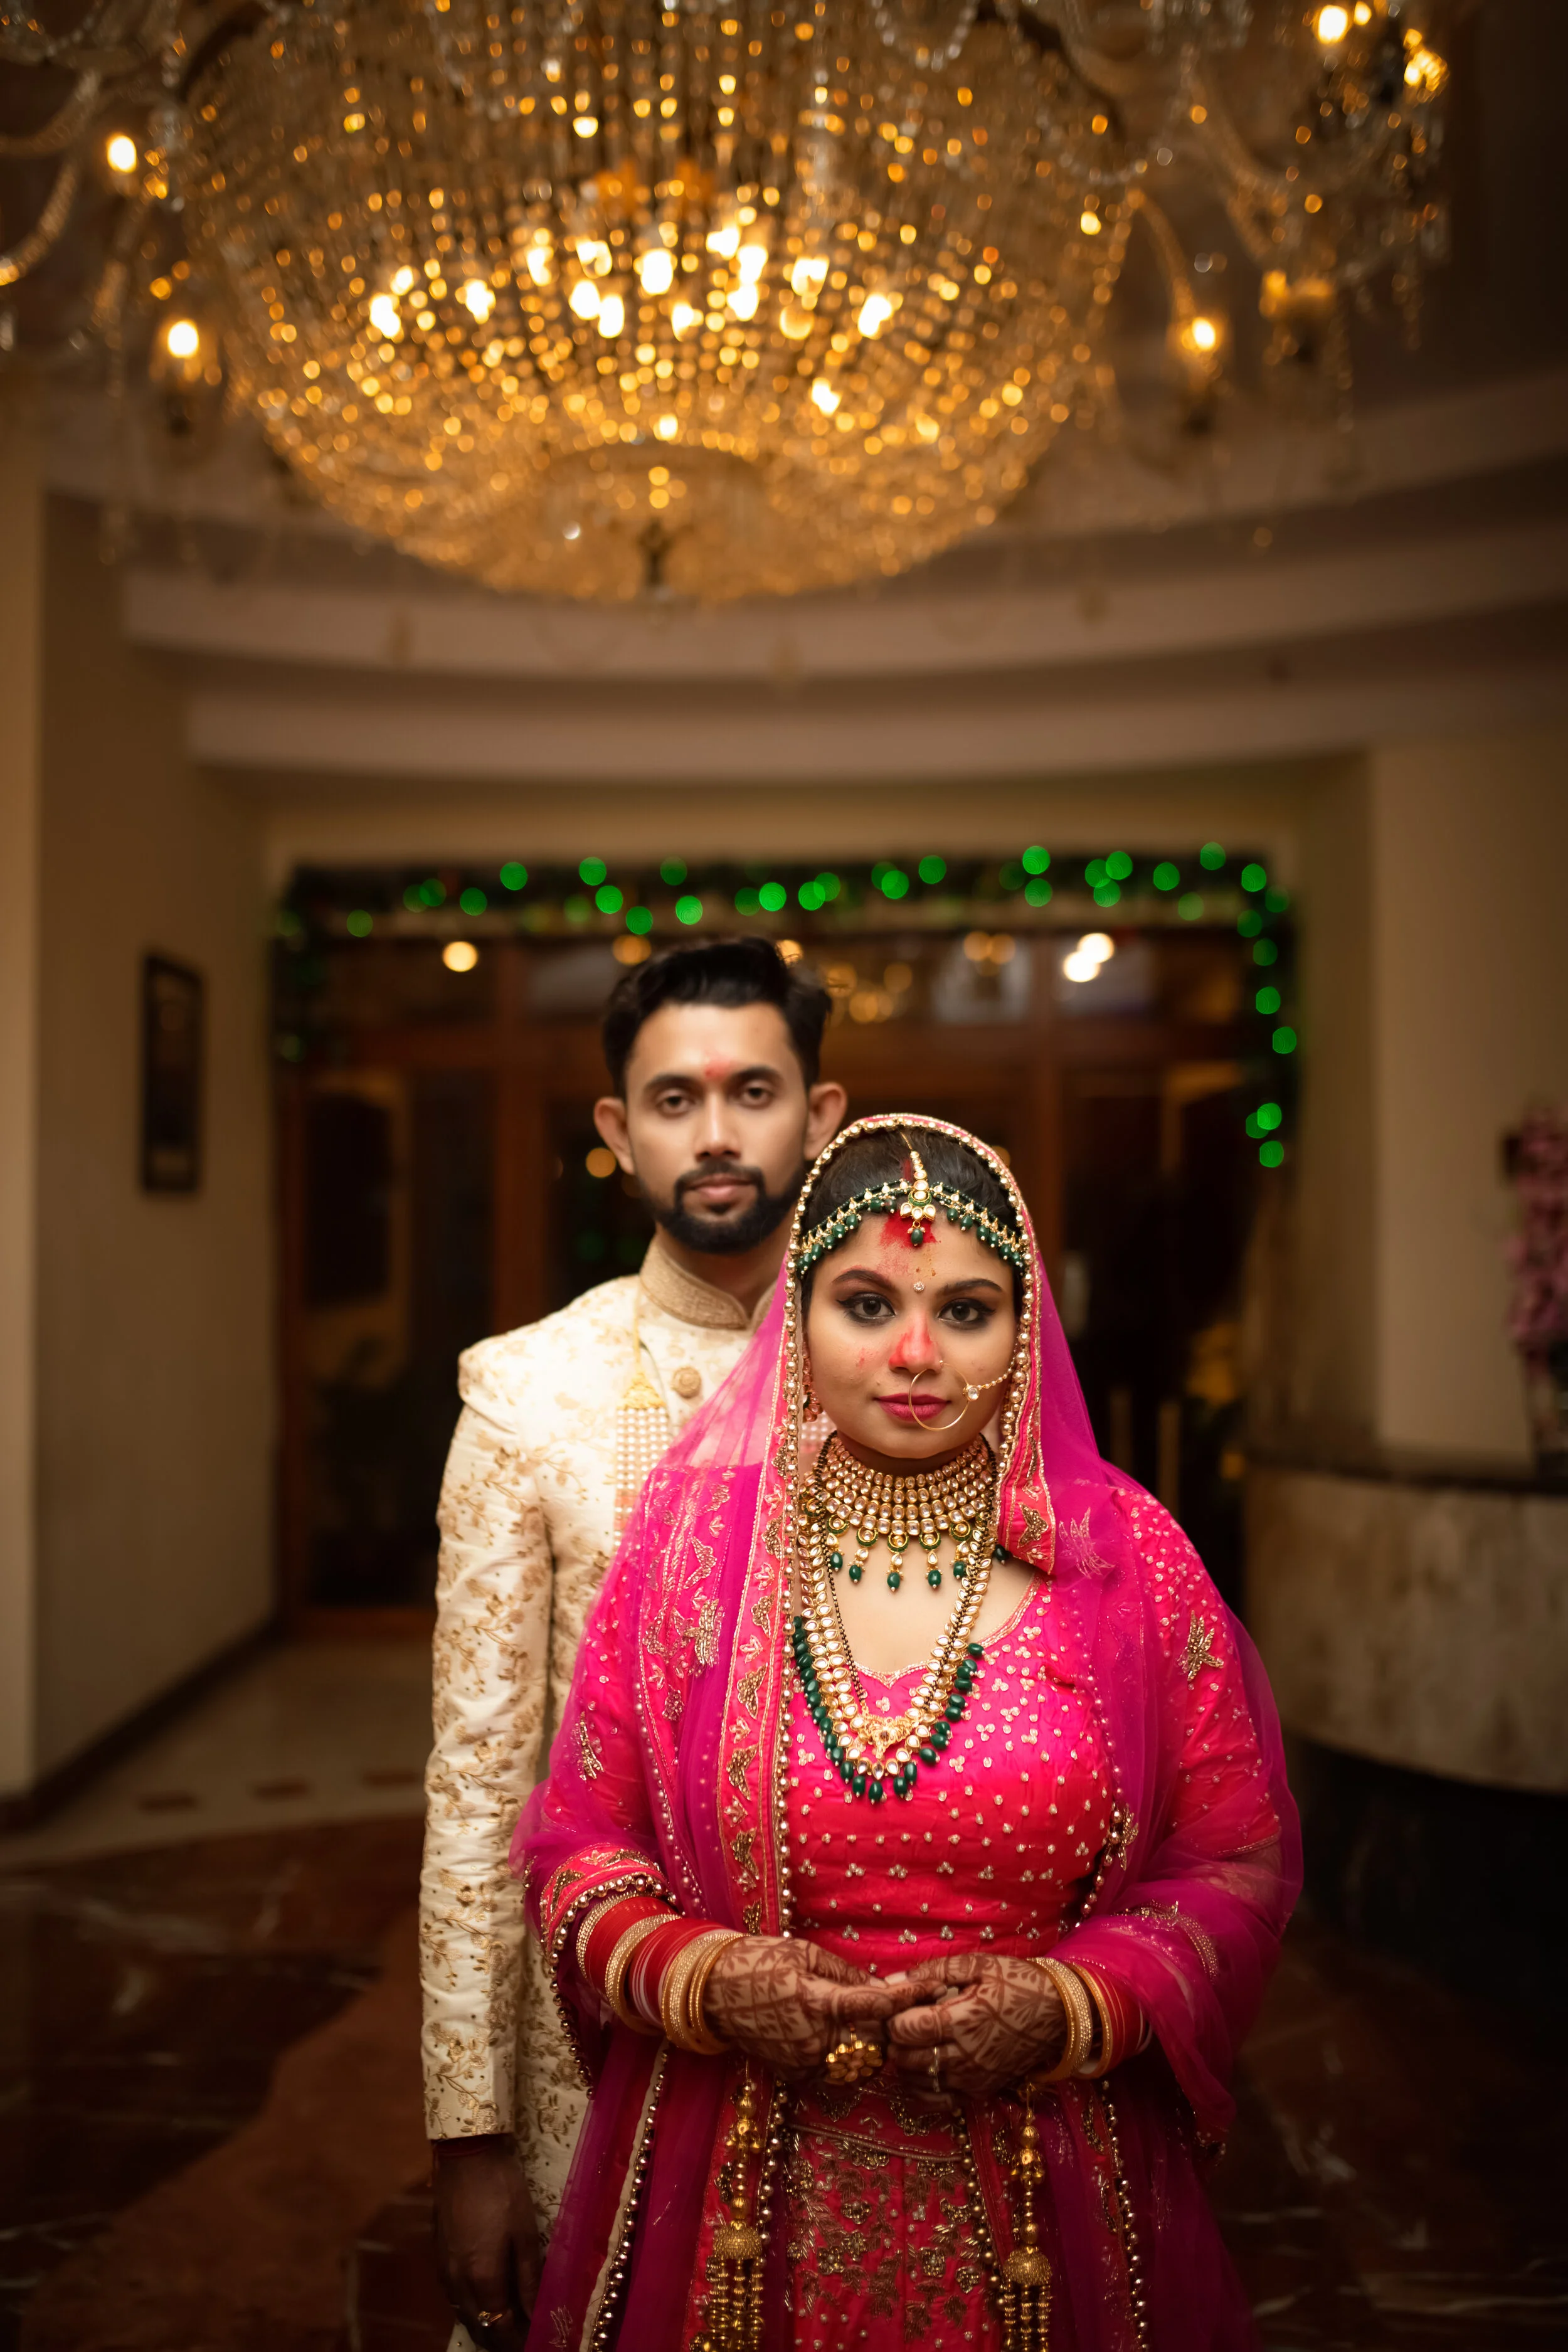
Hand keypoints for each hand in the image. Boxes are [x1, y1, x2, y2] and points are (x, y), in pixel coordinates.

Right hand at [431, 2134, 540, 2349]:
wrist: (466, 2156)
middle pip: (478, 2327)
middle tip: (523, 2338)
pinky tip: (484, 2300)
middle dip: (500, 2341)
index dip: (517, 2342)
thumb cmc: (502, 2190)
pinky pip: (454, 2297)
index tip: (535, 2343)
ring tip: (508, 2325)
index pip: (499, 2328)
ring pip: (463, 2314)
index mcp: (482, 2278)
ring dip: (484, 2325)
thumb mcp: (525, 2233)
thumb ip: (530, 2279)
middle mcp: (457, 2282)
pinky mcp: (438, 2256)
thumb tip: (538, 2315)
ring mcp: (443, 2270)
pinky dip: (470, 2308)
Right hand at [703, 1936, 911, 2081]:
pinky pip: (837, 2072)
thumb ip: (848, 1977)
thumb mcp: (806, 1955)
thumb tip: (884, 1990)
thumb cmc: (760, 1962)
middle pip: (874, 2041)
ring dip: (874, 2046)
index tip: (931, 1987)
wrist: (714, 1993)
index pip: (874, 2004)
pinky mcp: (796, 2075)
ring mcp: (804, 2062)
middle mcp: (813, 2038)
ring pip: (859, 2063)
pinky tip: (845, 2037)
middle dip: (891, 2026)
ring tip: (874, 2024)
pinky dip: (849, 2058)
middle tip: (905, 2008)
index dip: (906, 1997)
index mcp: (815, 2000)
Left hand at [886, 1952, 1067, 2102]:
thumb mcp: (977, 1965)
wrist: (1059, 2014)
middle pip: (905, 2059)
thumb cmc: (1017, 1982)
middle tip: (904, 2022)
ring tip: (916, 2041)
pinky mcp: (981, 2092)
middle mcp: (965, 2057)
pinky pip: (939, 2100)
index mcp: (962, 2021)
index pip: (904, 2030)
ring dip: (907, 2063)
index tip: (900, 2004)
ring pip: (917, 2082)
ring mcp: (973, 2079)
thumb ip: (932, 1972)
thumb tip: (891, 1982)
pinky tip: (927, 2066)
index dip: (893, 2016)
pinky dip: (924, 2087)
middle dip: (896, 2040)